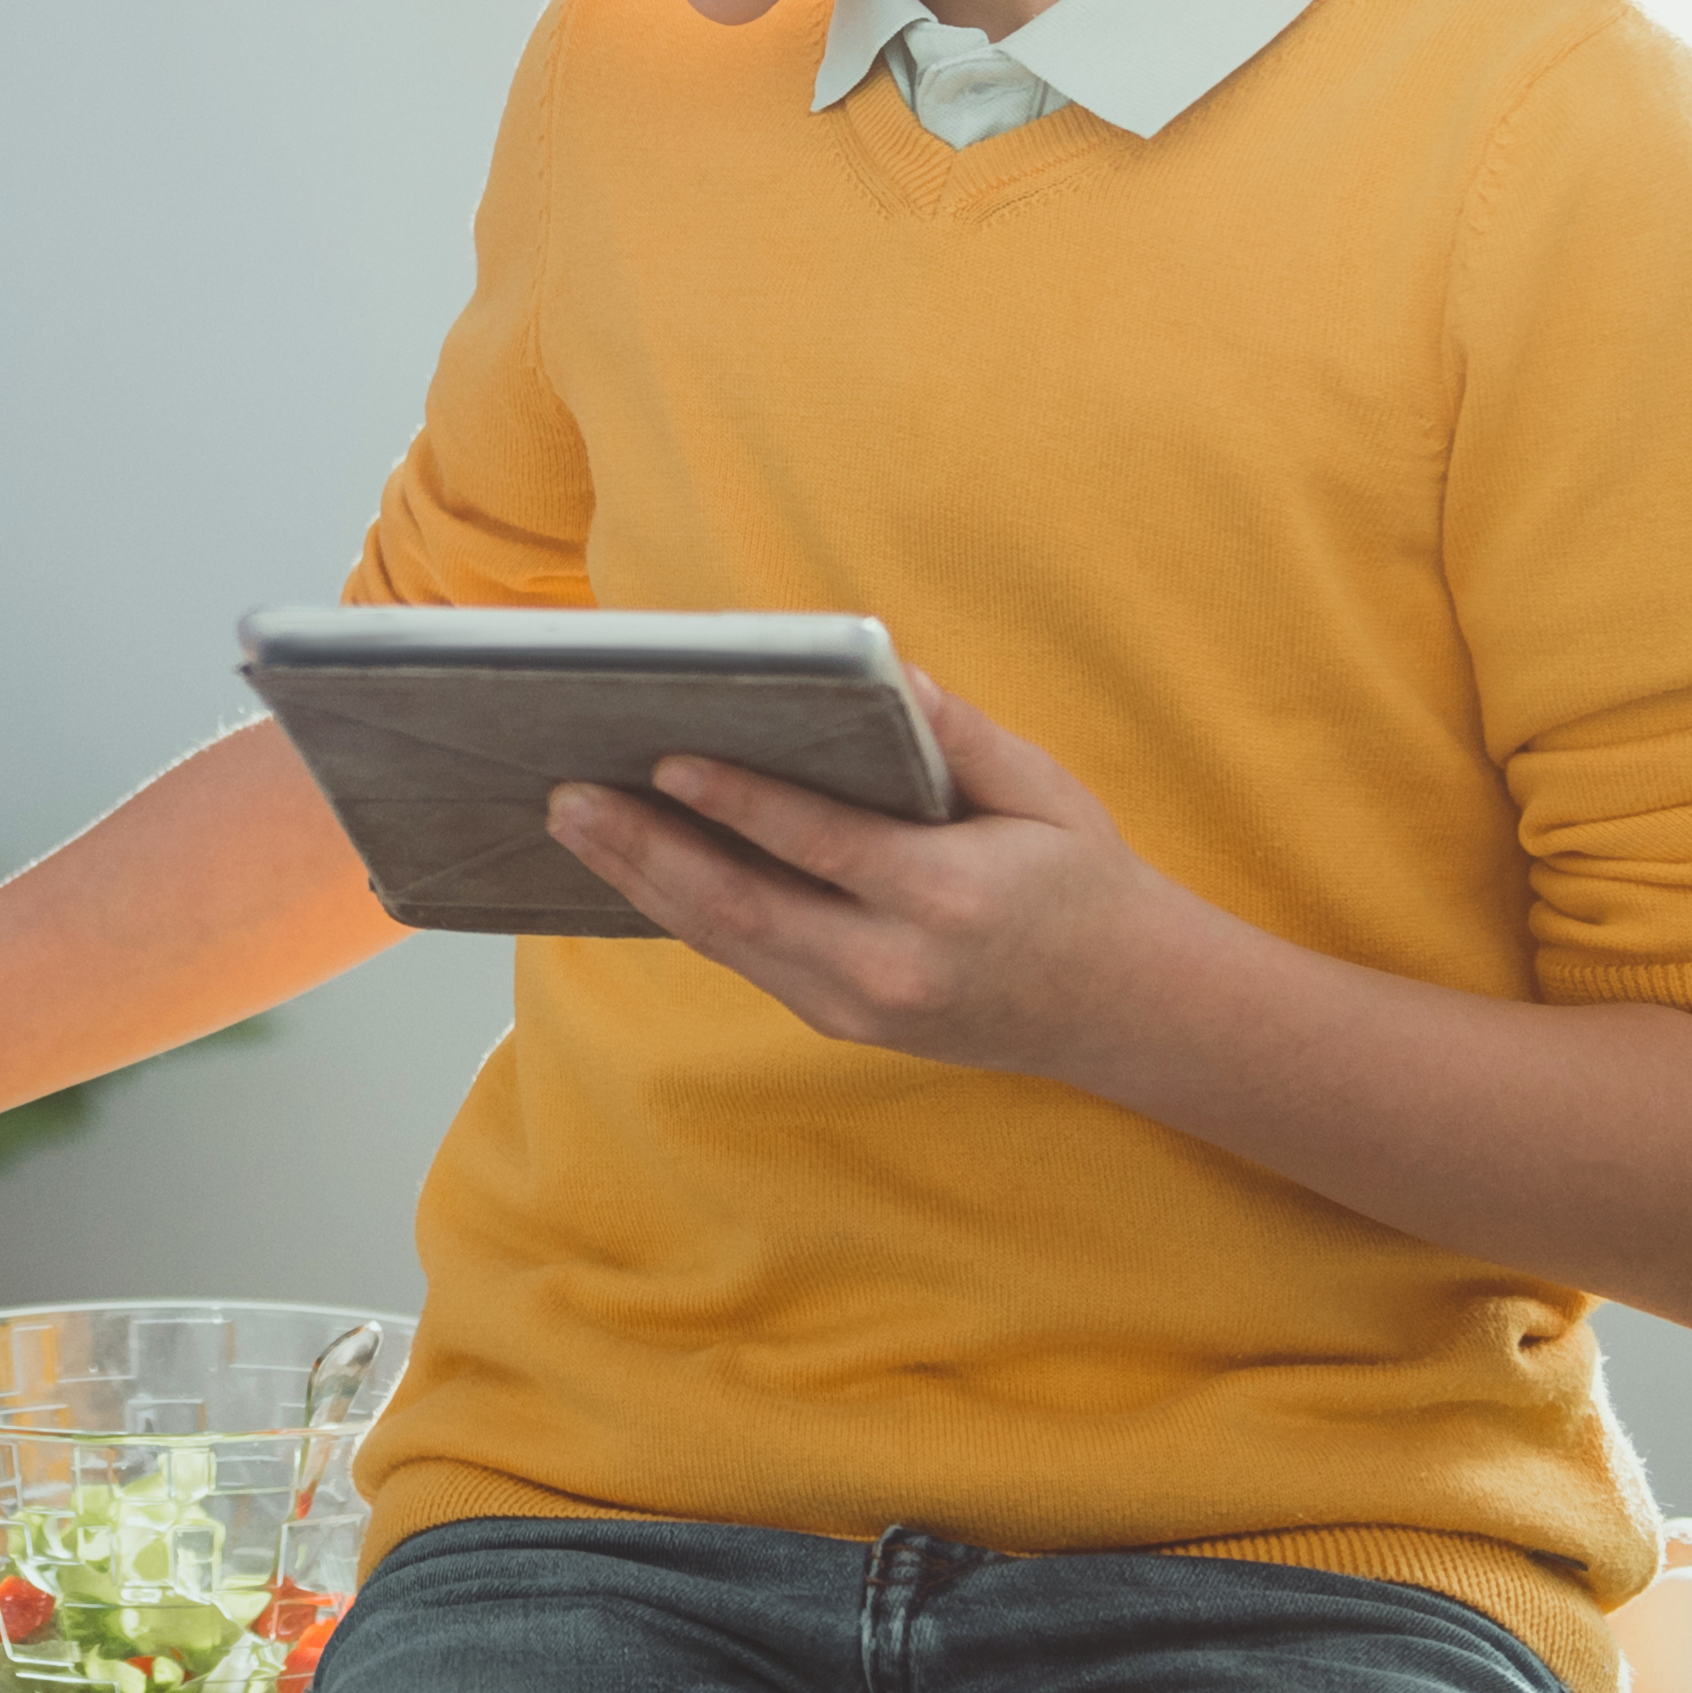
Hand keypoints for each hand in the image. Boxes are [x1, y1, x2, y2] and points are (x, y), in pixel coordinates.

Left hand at [545, 670, 1195, 1081]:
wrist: (1124, 1007)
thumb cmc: (1080, 878)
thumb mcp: (1044, 791)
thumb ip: (959, 734)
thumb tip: (881, 670)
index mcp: (949, 900)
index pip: (822, 847)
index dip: (739, 804)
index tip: (666, 759)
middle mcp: (893, 968)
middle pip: (744, 907)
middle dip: (647, 848)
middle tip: (567, 794)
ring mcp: (860, 1008)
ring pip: (727, 941)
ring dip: (641, 881)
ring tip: (573, 822)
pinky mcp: (840, 1021)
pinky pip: (745, 958)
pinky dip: (680, 909)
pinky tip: (630, 863)